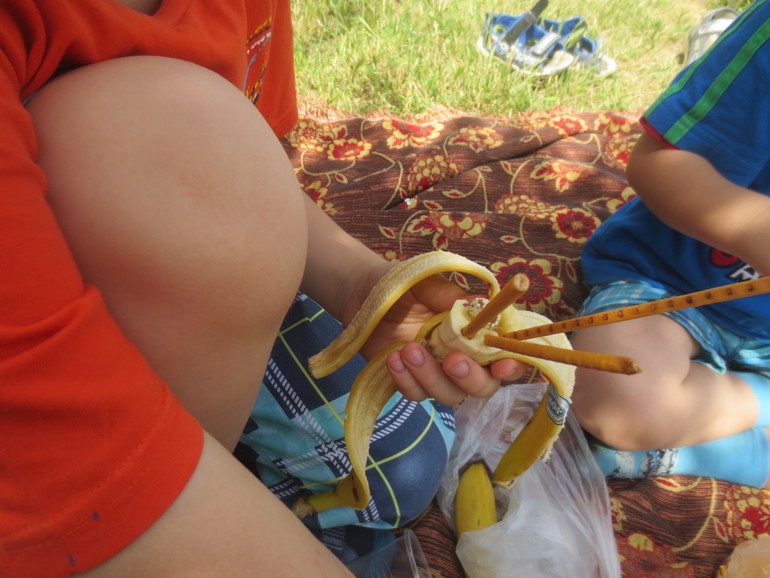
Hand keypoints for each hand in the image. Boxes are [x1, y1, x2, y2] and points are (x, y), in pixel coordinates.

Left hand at [354, 272, 526, 405]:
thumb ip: (454, 298)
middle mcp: (463, 356)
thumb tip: (481, 306)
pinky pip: (415, 395)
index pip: (506, 356)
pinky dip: (406, 381)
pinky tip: (393, 358)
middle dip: (471, 379)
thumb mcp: (429, 284)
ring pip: (448, 395)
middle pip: (483, 387)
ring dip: (431, 377)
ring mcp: (436, 373)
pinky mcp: (410, 382)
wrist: (364, 292)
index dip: (511, 365)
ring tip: (408, 349)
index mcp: (477, 332)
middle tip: (451, 360)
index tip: (501, 366)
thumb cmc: (405, 285)